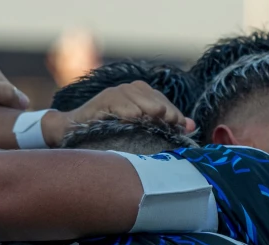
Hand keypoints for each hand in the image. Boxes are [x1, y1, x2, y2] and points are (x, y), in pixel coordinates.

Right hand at [65, 81, 195, 132]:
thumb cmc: (111, 131)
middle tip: (174, 123)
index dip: (174, 113)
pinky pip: (117, 103)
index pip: (163, 101)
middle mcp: (130, 90)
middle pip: (153, 98)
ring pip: (137, 99)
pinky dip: (126, 110)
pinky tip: (134, 118)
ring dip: (148, 109)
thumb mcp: (141, 129)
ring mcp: (116, 93)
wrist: (76, 129)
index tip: (182, 125)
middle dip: (165, 111)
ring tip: (158, 119)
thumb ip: (166, 124)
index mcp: (142, 94)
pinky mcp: (102, 100)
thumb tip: (192, 125)